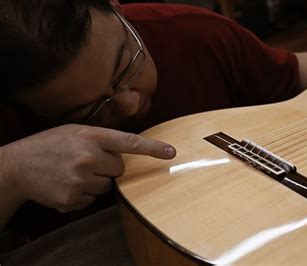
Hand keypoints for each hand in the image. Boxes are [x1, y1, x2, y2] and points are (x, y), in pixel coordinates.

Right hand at [1, 124, 175, 211]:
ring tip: (73, 173)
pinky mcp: (72, 199)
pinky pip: (93, 199)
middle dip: (108, 166)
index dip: (153, 149)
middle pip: (120, 168)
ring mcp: (79, 180)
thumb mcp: (73, 132)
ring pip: (108, 186)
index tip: (171, 153)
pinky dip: (84, 194)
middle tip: (85, 161)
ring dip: (96, 181)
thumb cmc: (48, 146)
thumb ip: (100, 139)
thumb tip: (127, 154)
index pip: (129, 142)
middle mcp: (87, 157)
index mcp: (89, 136)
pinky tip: (67, 184)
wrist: (16, 168)